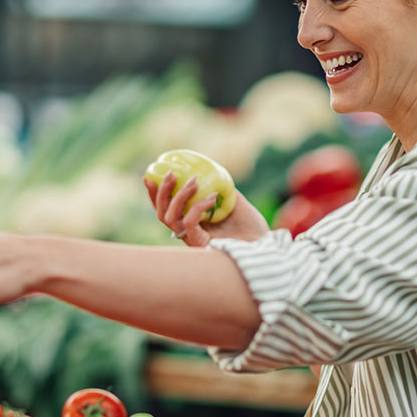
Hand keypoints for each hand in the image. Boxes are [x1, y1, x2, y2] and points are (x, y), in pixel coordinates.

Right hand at [144, 172, 269, 247]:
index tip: (150, 175)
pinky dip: (197, 206)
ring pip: (170, 218)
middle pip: (162, 214)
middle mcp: (189, 234)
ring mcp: (193, 240)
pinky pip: (189, 223)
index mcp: (193, 224)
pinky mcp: (200, 245)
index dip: (154, 194)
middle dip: (161, 192)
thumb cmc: (252, 228)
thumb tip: (211, 171)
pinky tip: (212, 197)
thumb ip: (222, 189)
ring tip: (193, 181)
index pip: (167, 209)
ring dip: (178, 196)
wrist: (266, 246)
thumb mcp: (235, 202)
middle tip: (169, 173)